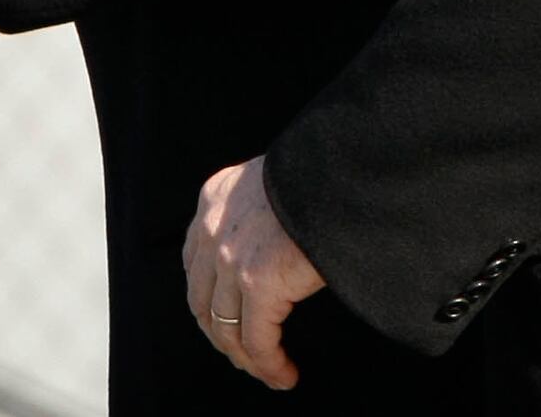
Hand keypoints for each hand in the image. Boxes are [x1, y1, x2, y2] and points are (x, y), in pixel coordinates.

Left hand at [183, 156, 324, 390]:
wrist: (344, 165)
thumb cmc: (322, 171)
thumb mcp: (272, 178)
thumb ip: (256, 209)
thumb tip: (269, 246)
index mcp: (215, 196)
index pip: (196, 263)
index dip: (209, 300)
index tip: (228, 318)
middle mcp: (213, 227)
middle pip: (203, 302)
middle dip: (223, 335)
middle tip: (246, 354)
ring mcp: (231, 257)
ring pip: (226, 329)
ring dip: (247, 358)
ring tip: (269, 371)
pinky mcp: (258, 283)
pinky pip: (258, 342)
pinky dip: (269, 366)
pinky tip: (285, 375)